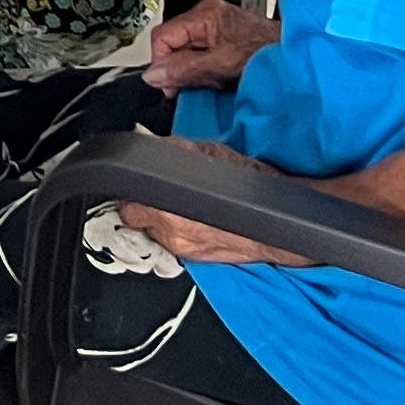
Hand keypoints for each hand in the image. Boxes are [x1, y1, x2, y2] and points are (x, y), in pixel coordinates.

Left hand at [122, 145, 302, 267]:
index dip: (129, 192)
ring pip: (151, 233)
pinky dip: (174, 233)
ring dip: (157, 221)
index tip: (133, 185)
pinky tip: (191, 222)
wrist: (279, 226)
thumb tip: (151, 144)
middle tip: (154, 194)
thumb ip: (176, 150)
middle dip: (140, 206)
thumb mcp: (211, 154)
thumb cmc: (252, 189)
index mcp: (170, 209)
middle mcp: (172, 234)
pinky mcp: (194, 260)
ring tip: (178, 208)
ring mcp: (182, 250)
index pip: (126, 206)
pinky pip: (170, 244)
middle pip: (133, 221)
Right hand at [143, 0, 281, 95]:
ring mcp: (217, 28)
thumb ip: (185, 69)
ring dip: (196, 73)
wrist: (296, 57)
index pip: (163, 37)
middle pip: (175, 46)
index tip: (168, 84)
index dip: (162, 63)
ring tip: (215, 81)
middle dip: (182, 70)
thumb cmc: (269, 53)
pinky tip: (221, 79)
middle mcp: (208, 17)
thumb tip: (154, 75)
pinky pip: (203, 58)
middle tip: (193, 85)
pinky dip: (208, 72)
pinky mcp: (225, 41)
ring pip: (188, 55)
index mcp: (204, 14)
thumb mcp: (221, 64)